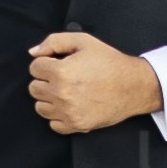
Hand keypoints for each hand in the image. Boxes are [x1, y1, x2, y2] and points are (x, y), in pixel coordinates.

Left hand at [26, 30, 158, 133]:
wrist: (133, 86)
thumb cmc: (110, 63)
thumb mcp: (83, 41)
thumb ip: (54, 42)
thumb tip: (33, 52)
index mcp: (61, 72)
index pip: (34, 68)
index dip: (47, 62)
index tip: (59, 63)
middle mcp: (61, 94)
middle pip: (34, 88)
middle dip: (46, 80)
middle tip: (64, 77)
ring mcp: (68, 112)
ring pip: (40, 107)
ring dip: (49, 98)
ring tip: (67, 91)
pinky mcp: (76, 125)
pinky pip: (53, 124)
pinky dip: (59, 115)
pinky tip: (71, 105)